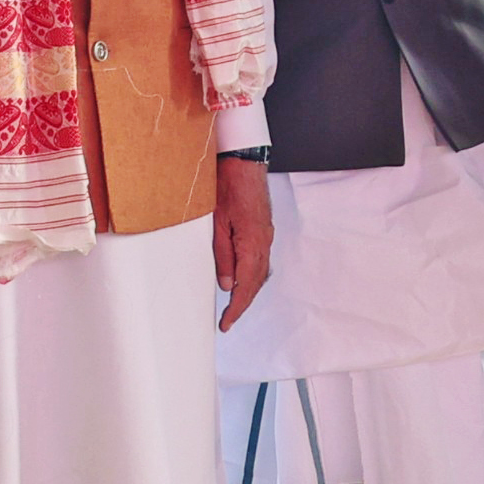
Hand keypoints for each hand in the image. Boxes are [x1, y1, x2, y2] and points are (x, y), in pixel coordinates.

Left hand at [212, 155, 272, 331]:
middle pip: (256, 283)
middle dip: (242, 304)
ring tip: (233, 304)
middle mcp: (263, 242)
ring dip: (248, 290)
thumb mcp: (217, 223)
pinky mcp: (263, 229)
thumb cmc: (229, 186)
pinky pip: (261, 260)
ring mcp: (266, 235)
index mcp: (252, 243)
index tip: (227, 323)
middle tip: (228, 320)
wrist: (244, 161)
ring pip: (260, 272)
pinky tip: (243, 278)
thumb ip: (222, 255)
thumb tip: (225, 283)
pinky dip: (252, 275)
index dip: (236, 308)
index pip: (245, 286)